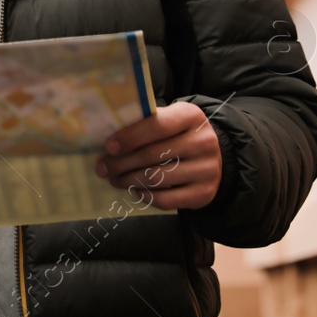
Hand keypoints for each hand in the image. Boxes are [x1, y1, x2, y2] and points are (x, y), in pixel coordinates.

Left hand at [95, 101, 222, 210]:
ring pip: (156, 178)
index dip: (130, 137)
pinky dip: (145, 196)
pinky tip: (135, 190)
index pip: (157, 126)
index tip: (109, 146)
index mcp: (191, 117)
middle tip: (102, 167)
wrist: (214, 157)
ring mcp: (207, 170)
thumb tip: (108, 138)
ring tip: (114, 179)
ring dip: (128, 180)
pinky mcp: (204, 193)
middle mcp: (203, 142)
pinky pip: (166, 200)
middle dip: (121, 163)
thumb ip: (144, 123)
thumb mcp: (168, 119)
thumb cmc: (178, 135)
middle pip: (152, 155)